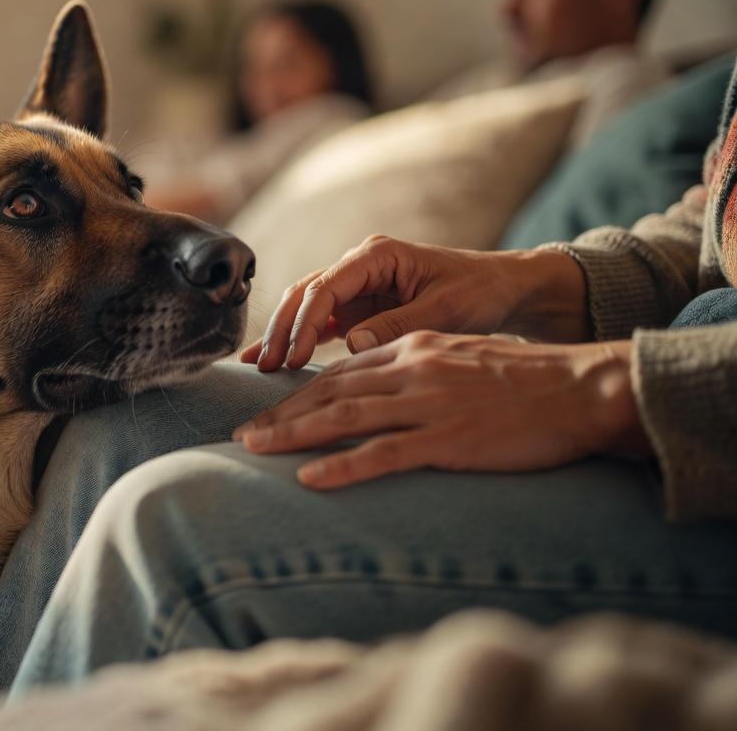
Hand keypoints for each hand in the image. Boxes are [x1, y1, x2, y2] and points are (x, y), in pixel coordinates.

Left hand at [232, 332, 650, 489]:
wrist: (583, 389)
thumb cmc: (528, 379)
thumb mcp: (463, 358)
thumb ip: (420, 368)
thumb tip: (385, 386)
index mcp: (415, 347)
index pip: (341, 369)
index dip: (299, 390)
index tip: (267, 409)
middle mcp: (413, 369)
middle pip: (330, 390)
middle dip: (280, 413)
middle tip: (242, 434)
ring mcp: (429, 404)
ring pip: (345, 416)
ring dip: (292, 434)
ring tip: (254, 449)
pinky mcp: (449, 439)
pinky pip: (384, 453)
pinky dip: (343, 465)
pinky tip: (310, 478)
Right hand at [239, 236, 588, 370]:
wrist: (504, 290)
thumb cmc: (480, 293)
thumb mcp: (445, 309)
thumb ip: (397, 325)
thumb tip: (351, 344)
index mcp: (377, 255)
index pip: (326, 287)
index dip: (304, 323)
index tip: (293, 358)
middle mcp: (360, 265)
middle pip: (305, 293)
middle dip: (282, 328)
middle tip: (264, 366)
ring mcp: (357, 286)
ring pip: (305, 307)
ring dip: (283, 335)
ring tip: (259, 367)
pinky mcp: (359, 307)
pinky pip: (319, 323)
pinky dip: (298, 341)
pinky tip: (275, 362)